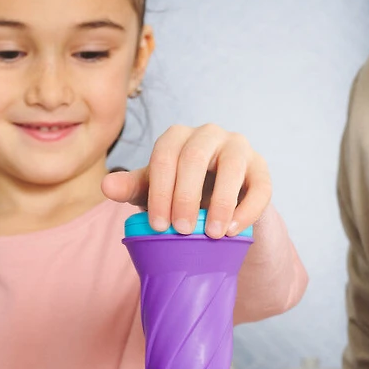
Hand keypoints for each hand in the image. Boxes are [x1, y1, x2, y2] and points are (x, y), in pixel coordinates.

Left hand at [101, 124, 271, 238]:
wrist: (218, 209)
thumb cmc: (182, 196)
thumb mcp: (156, 193)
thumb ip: (133, 188)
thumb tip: (107, 187)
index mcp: (178, 137)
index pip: (165, 155)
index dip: (160, 190)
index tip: (159, 225)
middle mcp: (209, 134)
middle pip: (195, 157)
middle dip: (186, 196)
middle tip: (181, 230)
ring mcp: (239, 148)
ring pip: (232, 166)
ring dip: (220, 201)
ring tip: (212, 233)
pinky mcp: (261, 169)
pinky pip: (260, 187)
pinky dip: (246, 210)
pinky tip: (233, 231)